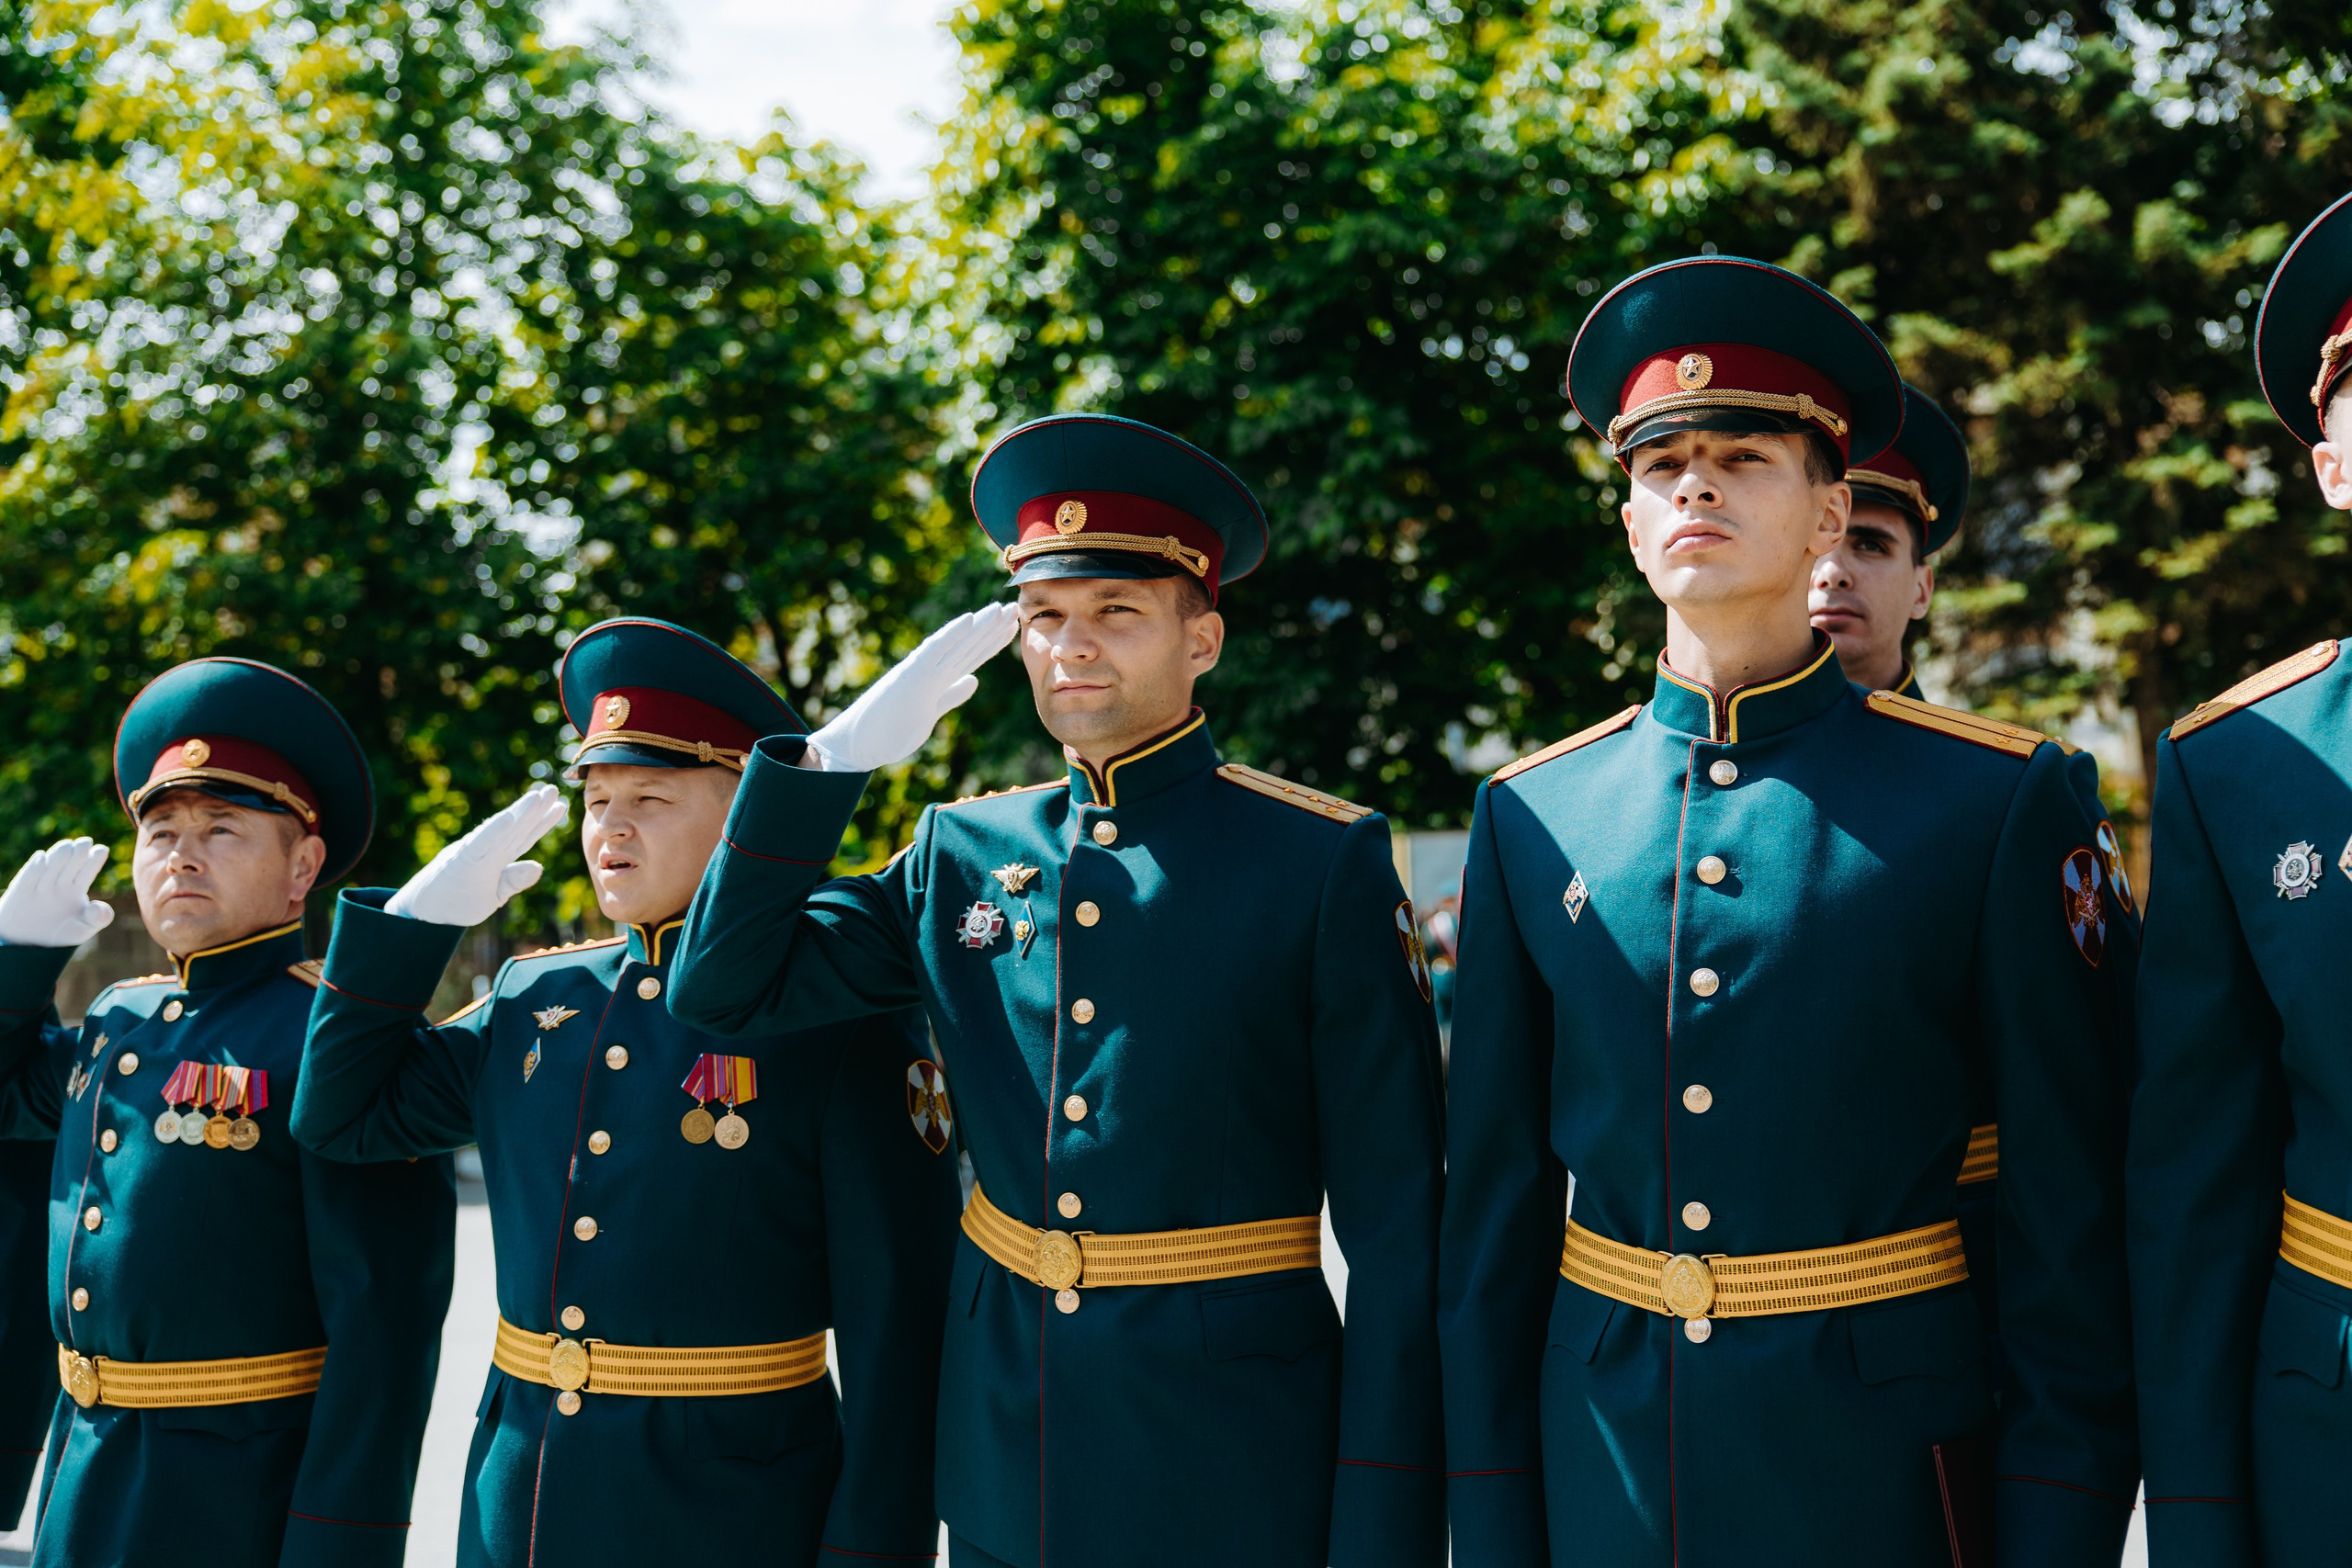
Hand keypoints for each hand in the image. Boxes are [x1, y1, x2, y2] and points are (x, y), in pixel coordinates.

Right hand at [0, 838, 114, 947]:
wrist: (28, 945)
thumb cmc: (59, 934)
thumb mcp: (84, 930)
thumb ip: (99, 918)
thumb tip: (97, 906)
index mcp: (76, 888)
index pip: (88, 869)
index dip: (95, 858)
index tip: (102, 849)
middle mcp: (59, 883)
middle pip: (71, 861)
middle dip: (79, 850)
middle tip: (85, 842)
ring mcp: (40, 884)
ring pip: (51, 863)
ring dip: (60, 852)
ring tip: (68, 846)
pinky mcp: (21, 890)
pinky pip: (27, 876)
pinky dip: (35, 867)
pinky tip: (42, 858)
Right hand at [385, 784, 569, 927]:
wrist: (421, 915)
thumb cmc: (455, 902)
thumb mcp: (492, 895)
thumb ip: (513, 880)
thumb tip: (539, 866)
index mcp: (495, 859)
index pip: (523, 838)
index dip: (542, 822)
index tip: (560, 806)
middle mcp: (486, 851)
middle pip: (516, 828)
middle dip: (536, 810)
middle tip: (554, 789)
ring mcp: (473, 854)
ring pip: (501, 831)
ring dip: (520, 813)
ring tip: (539, 795)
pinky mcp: (460, 861)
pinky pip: (480, 844)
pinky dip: (494, 830)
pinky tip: (509, 816)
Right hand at [802, 603, 1020, 771]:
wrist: (859, 744)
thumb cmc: (889, 730)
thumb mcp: (930, 712)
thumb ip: (951, 694)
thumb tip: (973, 680)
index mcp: (937, 679)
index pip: (970, 656)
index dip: (991, 641)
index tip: (1011, 626)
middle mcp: (931, 670)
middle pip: (967, 646)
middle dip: (991, 628)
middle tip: (1012, 607)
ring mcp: (921, 671)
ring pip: (957, 644)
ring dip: (980, 626)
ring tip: (1001, 608)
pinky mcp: (910, 676)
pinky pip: (934, 652)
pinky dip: (952, 634)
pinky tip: (969, 618)